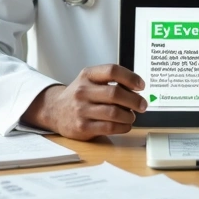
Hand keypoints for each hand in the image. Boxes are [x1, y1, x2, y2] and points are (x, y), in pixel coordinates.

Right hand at [21, 64, 147, 139]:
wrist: (55, 110)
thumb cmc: (80, 95)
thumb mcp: (90, 81)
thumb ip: (111, 82)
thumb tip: (137, 90)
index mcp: (88, 75)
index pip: (112, 70)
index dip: (130, 77)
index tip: (141, 85)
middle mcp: (83, 91)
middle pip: (115, 93)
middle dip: (135, 100)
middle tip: (143, 105)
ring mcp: (81, 110)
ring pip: (114, 113)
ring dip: (129, 115)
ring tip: (132, 116)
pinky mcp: (82, 127)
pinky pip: (109, 128)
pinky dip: (123, 127)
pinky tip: (125, 125)